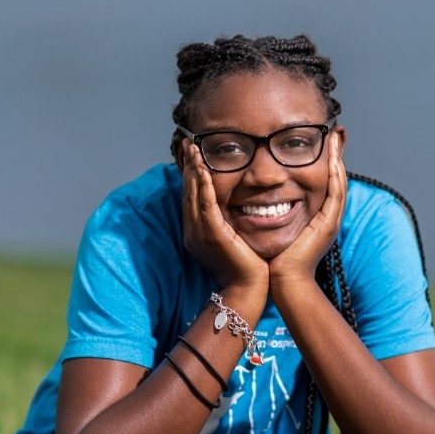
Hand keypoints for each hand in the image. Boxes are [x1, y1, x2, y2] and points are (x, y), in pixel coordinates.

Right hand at [180, 141, 268, 291]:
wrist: (247, 290)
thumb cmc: (246, 267)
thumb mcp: (234, 240)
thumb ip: (229, 223)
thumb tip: (236, 205)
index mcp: (197, 232)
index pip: (192, 197)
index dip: (191, 174)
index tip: (193, 154)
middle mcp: (193, 231)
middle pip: (188, 192)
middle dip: (188, 166)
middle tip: (189, 143)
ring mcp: (200, 234)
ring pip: (193, 195)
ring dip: (193, 170)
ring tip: (194, 150)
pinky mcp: (212, 235)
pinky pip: (205, 205)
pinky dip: (203, 186)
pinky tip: (203, 170)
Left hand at [269, 131, 346, 286]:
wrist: (285, 280)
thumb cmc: (277, 259)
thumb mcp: (275, 229)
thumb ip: (274, 213)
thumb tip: (261, 199)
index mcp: (319, 217)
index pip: (326, 183)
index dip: (326, 162)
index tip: (322, 142)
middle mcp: (329, 217)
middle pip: (338, 178)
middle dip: (337, 155)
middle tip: (336, 132)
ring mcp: (332, 220)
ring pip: (340, 182)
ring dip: (338, 158)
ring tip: (336, 137)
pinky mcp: (329, 224)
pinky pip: (336, 193)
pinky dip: (336, 174)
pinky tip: (333, 158)